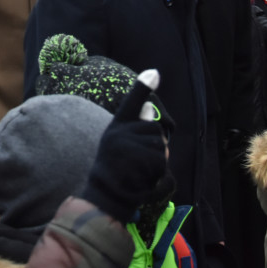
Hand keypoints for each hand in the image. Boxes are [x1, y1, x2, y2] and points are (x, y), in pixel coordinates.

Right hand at [80, 70, 167, 223]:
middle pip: (155, 129)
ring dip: (157, 162)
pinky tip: (142, 179)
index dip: (142, 86)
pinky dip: (158, 173)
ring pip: (161, 147)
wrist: (104, 195)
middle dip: (155, 146)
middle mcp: (121, 131)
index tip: (154, 72)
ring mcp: (130, 144)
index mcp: (116, 126)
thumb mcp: (119, 145)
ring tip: (139, 172)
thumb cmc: (113, 171)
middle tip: (138, 162)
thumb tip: (152, 109)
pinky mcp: (140, 157)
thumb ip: (135, 128)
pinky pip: (162, 162)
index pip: (131, 102)